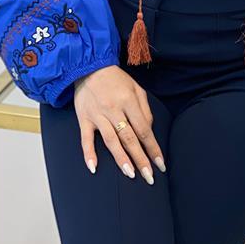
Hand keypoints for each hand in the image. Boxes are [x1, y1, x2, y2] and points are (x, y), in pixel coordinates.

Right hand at [73, 65, 166, 183]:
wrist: (89, 67)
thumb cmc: (116, 79)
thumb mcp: (136, 88)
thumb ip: (144, 109)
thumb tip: (149, 130)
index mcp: (129, 101)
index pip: (144, 130)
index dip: (153, 148)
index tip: (160, 164)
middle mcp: (114, 110)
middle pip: (130, 138)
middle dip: (141, 159)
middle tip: (149, 177)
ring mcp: (98, 115)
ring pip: (111, 141)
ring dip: (121, 159)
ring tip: (130, 174)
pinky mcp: (84, 119)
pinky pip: (86, 139)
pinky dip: (89, 153)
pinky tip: (94, 167)